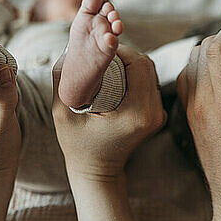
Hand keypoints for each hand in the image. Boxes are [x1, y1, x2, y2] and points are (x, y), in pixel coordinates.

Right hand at [52, 45, 165, 179]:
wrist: (98, 171)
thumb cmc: (78, 146)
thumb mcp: (63, 113)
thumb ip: (63, 79)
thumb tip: (69, 48)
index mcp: (136, 113)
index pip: (138, 65)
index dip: (120, 50)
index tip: (100, 48)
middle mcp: (153, 113)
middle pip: (147, 65)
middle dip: (126, 53)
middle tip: (103, 52)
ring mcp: (157, 115)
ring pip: (151, 72)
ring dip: (131, 62)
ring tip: (108, 62)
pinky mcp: (156, 115)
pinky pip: (150, 83)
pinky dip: (135, 74)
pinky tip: (117, 75)